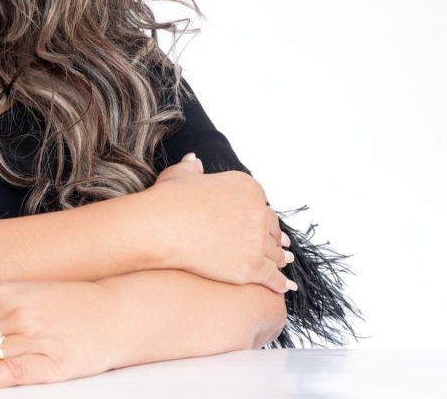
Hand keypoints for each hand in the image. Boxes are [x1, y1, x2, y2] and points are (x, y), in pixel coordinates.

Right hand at [148, 154, 294, 293]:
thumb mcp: (180, 174)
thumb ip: (192, 167)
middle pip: (272, 228)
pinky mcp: (252, 266)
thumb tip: (194, 159)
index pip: (262, 204)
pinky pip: (272, 276)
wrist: (162, 226)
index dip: (260, 215)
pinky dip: (280, 282)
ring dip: (280, 258)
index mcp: (247, 187)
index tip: (261, 222)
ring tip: (284, 262)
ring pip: (275, 253)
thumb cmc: (169, 199)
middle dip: (275, 236)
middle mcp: (258, 212)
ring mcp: (257, 241)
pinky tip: (284, 287)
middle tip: (281, 244)